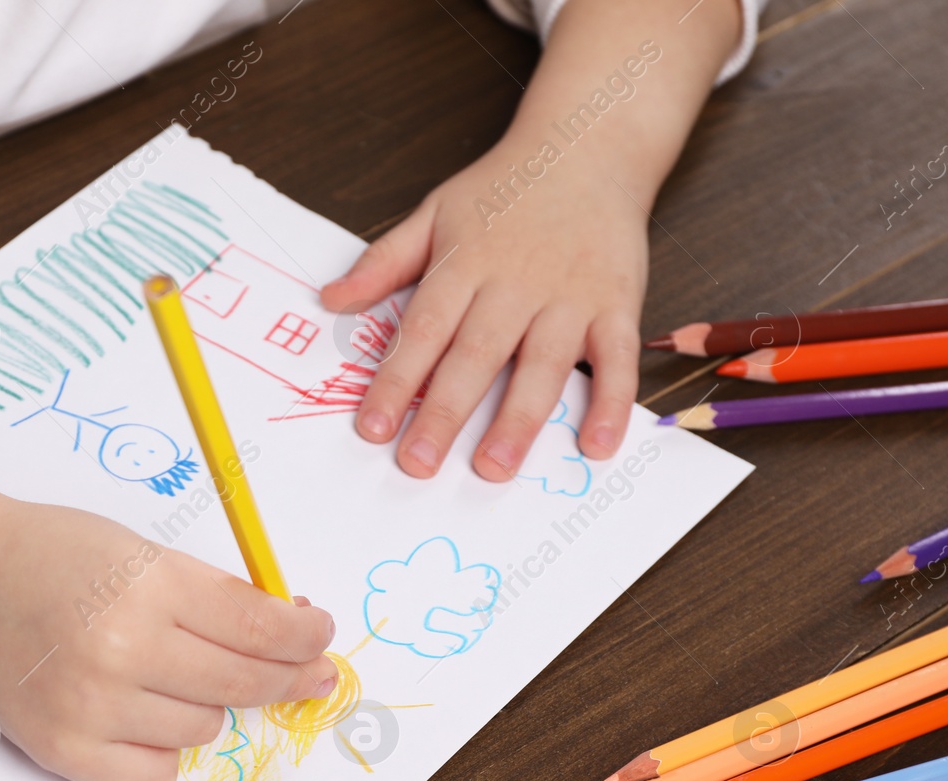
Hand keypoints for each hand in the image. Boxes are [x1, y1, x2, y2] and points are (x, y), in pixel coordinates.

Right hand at [0, 459, 337, 780]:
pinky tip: (144, 714)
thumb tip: (291, 634)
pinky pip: (157, 772)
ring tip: (165, 671)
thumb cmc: (52, 557)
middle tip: (307, 673)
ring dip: (205, 704)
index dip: (304, 636)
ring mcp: (91, 707)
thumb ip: (212, 594)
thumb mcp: (140, 551)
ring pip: (205, 729)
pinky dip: (163, 749)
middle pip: (244, 684)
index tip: (320, 637)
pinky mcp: (65, 751)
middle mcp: (121, 650)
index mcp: (146, 586)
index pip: (258, 627)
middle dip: (288, 677)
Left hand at [320, 135, 645, 480]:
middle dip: (445, 413)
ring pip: (542, 365)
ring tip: (493, 467)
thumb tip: (330, 299)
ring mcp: (570, 296)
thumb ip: (383, 262)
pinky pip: (618, 360)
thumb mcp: (434, 212)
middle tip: (418, 464)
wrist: (589, 146)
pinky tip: (596, 447)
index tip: (373, 428)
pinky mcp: (617, 303)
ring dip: (518, 419)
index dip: (396, 381)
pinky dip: (612, 403)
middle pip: (475, 356)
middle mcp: (515, 284)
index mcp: (464, 264)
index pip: (423, 331)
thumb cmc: (505, 188)